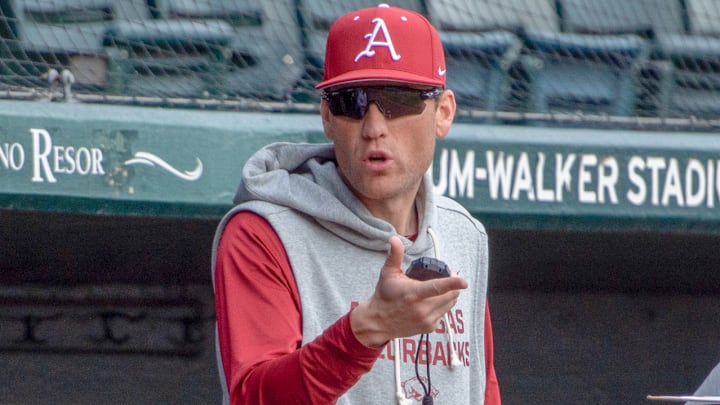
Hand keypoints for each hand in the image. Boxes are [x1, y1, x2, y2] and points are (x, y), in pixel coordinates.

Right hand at [350, 235, 467, 346]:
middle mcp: (421, 309)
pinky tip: (432, 301)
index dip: (452, 283)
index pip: (437, 288)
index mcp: (413, 294)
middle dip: (453, 284)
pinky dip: (443, 305)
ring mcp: (426, 320)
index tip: (464, 281)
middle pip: (450, 295)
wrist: (378, 323)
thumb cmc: (384, 296)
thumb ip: (395, 255)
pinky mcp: (429, 327)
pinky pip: (444, 312)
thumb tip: (394, 239)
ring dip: (449, 294)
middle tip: (446, 276)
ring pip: (450, 303)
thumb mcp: (388, 273)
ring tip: (438, 288)